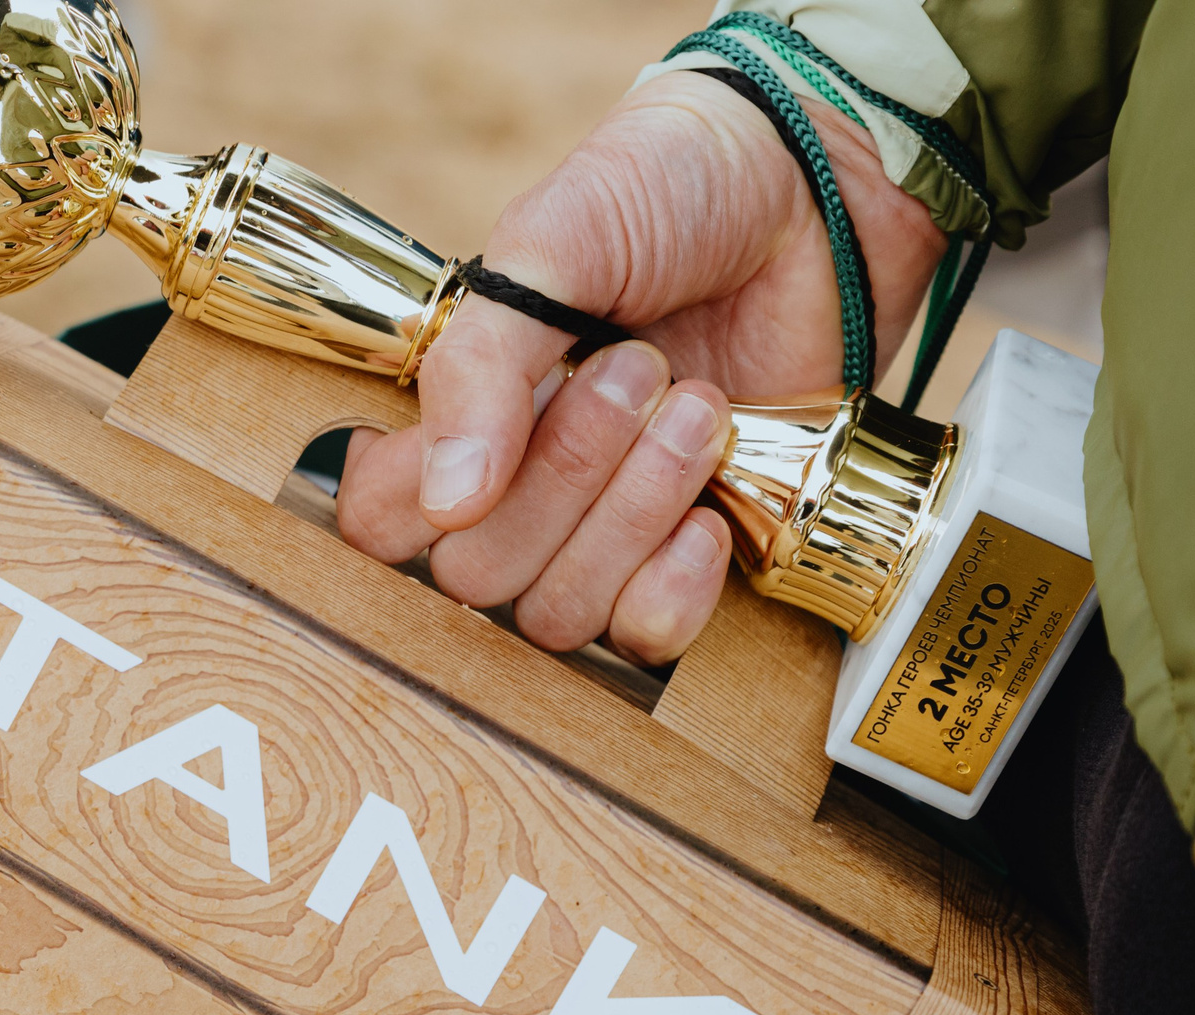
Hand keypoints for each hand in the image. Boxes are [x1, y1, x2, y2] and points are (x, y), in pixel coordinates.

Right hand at [336, 73, 945, 661]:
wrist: (818, 194)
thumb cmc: (668, 193)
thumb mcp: (551, 244)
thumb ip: (478, 366)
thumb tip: (447, 503)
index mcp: (454, 411)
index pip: (376, 519)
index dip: (419, 498)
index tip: (509, 411)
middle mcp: (511, 488)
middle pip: (473, 576)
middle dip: (565, 473)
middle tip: (635, 368)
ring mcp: (596, 535)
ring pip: (557, 614)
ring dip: (631, 510)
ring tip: (696, 409)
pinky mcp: (683, 565)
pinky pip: (642, 641)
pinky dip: (675, 585)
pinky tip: (712, 512)